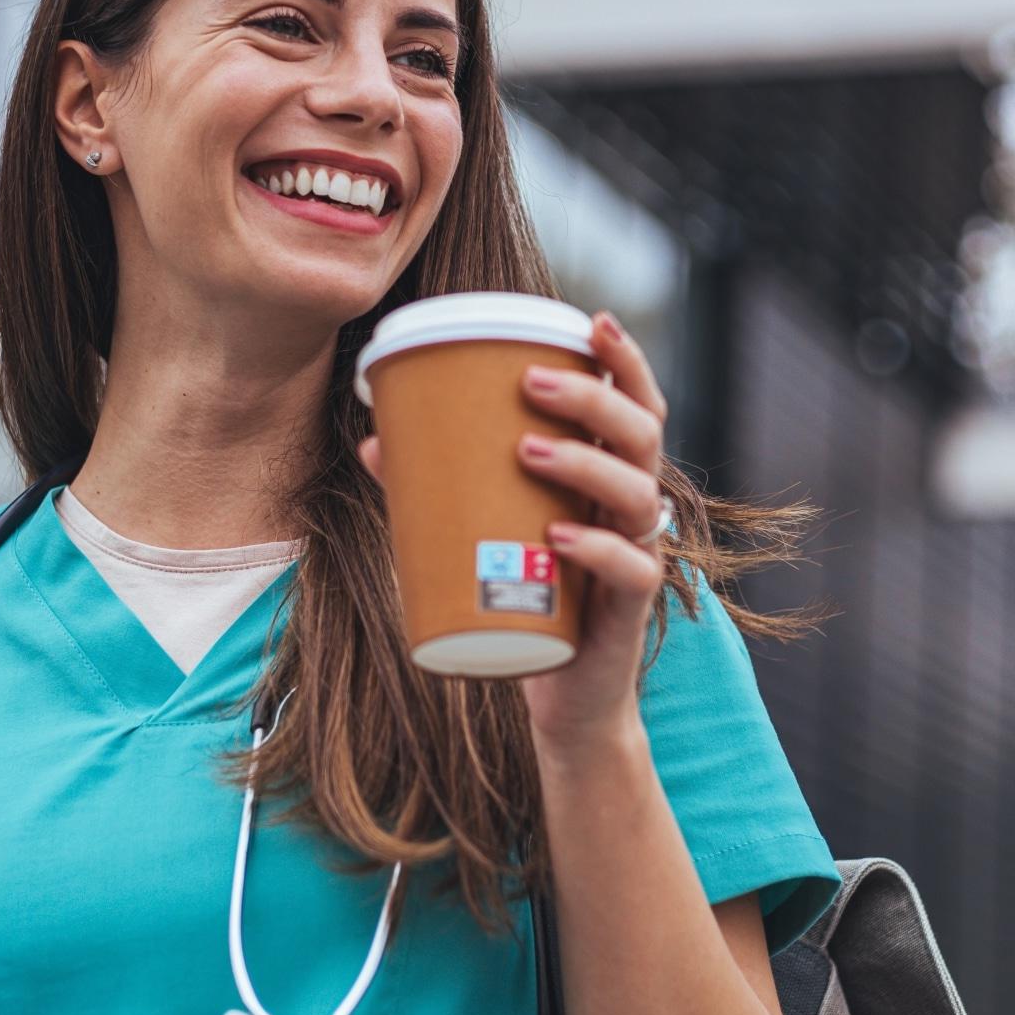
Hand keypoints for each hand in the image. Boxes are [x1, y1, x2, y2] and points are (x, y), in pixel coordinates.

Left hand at [356, 309, 670, 756]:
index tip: (591, 320)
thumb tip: (373, 438)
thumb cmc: (529, 595)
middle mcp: (634, 509)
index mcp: (611, 476)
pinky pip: (632, 570)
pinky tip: (561, 535)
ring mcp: (638, 556)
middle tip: (530, 382)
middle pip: (641, 435)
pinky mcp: (629, 610)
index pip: (636, 405)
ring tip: (527, 450)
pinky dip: (599, 549)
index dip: (624, 360)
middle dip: (592, 399)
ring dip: (586, 464)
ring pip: (639, 495)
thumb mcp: (486, 531)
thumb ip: (439, 485)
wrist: (562, 695)